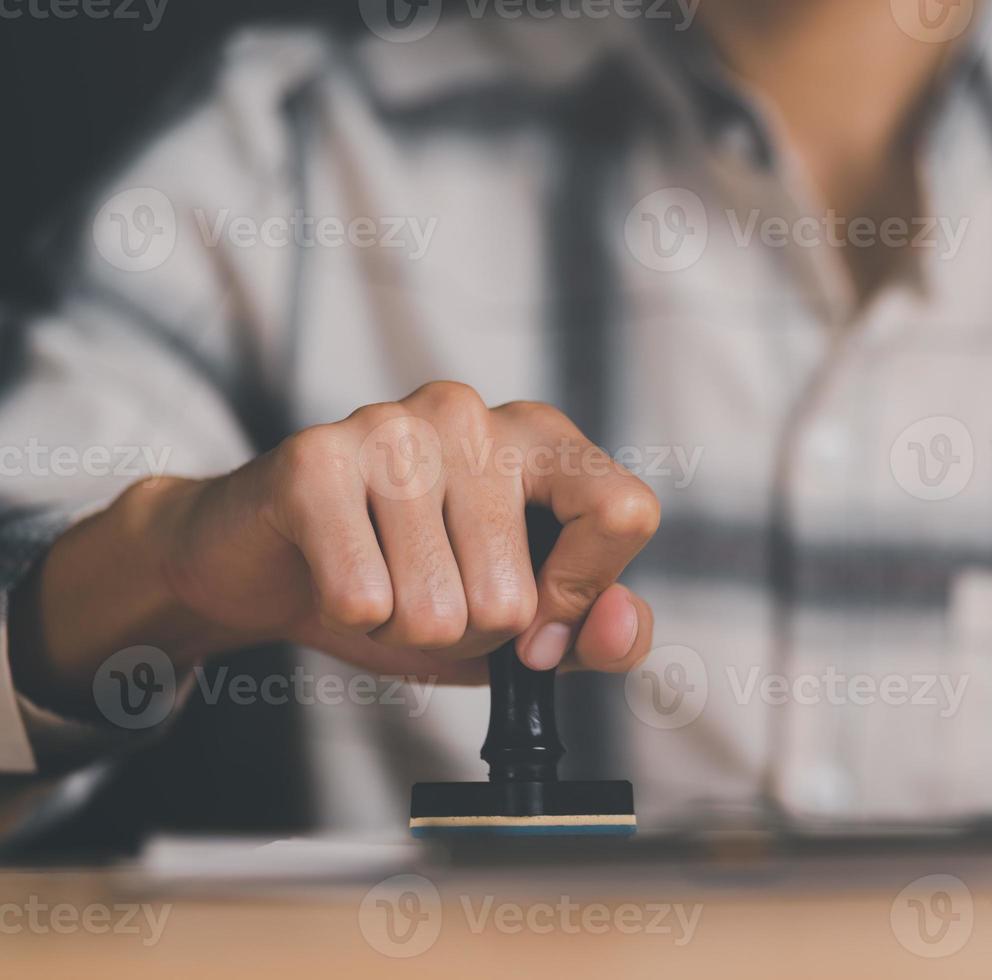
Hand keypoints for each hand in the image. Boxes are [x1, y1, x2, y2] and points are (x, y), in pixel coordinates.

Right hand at [21, 382, 659, 694]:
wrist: (268, 567)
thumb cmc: (413, 584)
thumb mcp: (526, 624)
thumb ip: (600, 633)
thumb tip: (620, 624)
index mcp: (543, 437)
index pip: (623, 513)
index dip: (580, 594)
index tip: (535, 624)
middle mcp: (474, 414)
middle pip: (515, 596)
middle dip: (467, 633)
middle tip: (426, 593)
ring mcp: (394, 426)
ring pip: (438, 609)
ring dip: (405, 628)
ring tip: (380, 582)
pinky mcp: (316, 459)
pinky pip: (364, 599)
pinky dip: (352, 618)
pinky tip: (335, 576)